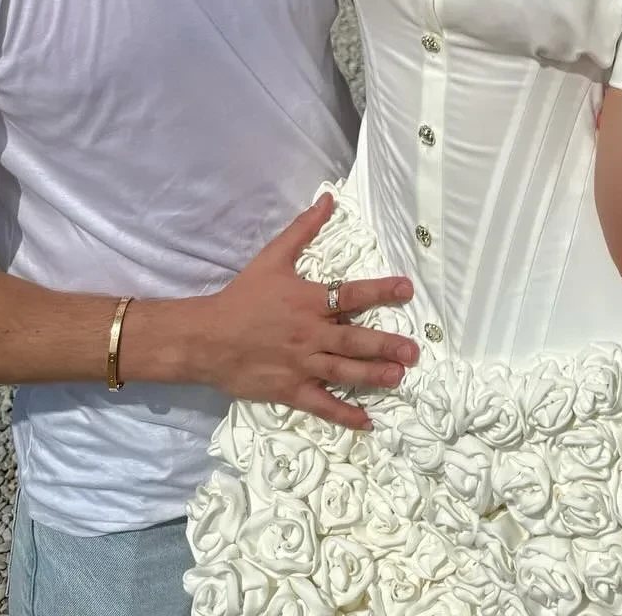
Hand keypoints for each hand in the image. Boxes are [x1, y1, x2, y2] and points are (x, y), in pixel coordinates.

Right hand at [170, 196, 417, 429]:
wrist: (207, 338)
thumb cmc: (243, 296)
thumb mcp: (272, 257)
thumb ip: (303, 229)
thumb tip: (328, 199)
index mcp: (309, 301)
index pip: (352, 295)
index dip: (381, 291)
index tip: (407, 289)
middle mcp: (310, 334)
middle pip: (354, 340)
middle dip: (386, 345)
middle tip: (413, 351)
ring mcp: (301, 365)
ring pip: (343, 372)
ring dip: (372, 376)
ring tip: (399, 378)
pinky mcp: (291, 390)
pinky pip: (322, 404)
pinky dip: (344, 414)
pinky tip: (367, 422)